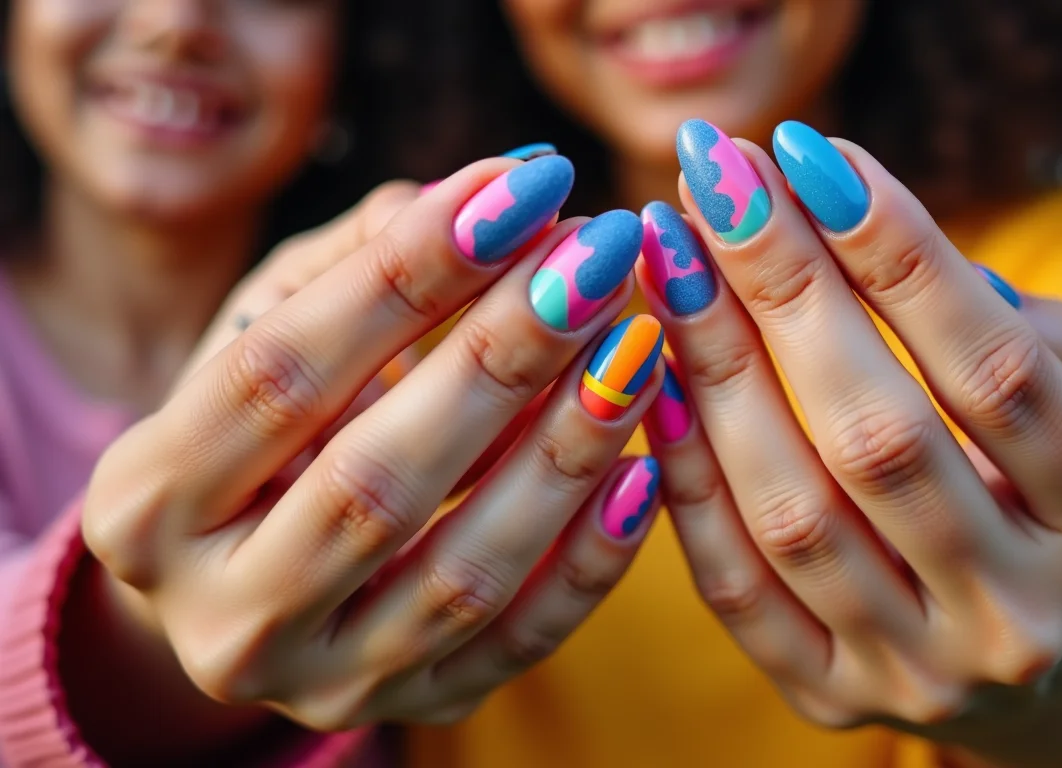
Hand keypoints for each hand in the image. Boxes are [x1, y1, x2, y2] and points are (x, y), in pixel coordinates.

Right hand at [80, 154, 665, 746]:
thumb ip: (360, 259)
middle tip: (602, 253)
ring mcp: (322, 679)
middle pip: (375, 480)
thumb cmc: (262, 426)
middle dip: (503, 354)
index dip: (405, 274)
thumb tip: (497, 188)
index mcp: (149, 500)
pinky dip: (590, 560)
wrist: (243, 574)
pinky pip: (516, 643)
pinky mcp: (411, 708)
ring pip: (462, 573)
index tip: (523, 186)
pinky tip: (643, 464)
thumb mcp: (268, 331)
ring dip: (565, 448)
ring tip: (639, 341)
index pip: (279, 374)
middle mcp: (223, 613)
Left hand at [637, 120, 1061, 766]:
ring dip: (715, 366)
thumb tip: (888, 249)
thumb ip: (1035, 344)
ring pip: (793, 510)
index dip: (897, 251)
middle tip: (718, 179)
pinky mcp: (832, 696)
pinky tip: (652, 373)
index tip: (810, 153)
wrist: (1057, 681)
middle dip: (784, 287)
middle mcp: (1022, 615)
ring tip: (669, 256)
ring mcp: (922, 671)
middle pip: (879, 433)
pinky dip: (685, 474)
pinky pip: (736, 584)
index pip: (996, 370)